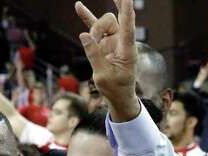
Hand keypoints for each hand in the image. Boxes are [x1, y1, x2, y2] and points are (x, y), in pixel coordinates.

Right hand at [75, 0, 139, 120]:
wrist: (118, 95)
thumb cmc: (115, 88)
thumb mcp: (103, 75)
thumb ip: (94, 55)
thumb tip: (84, 35)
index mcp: (127, 50)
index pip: (128, 26)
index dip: (127, 10)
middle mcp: (123, 41)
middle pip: (111, 20)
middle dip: (98, 27)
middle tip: (92, 40)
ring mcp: (114, 39)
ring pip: (102, 22)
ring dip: (93, 31)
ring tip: (90, 44)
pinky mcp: (105, 41)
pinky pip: (95, 26)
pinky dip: (87, 17)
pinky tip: (78, 6)